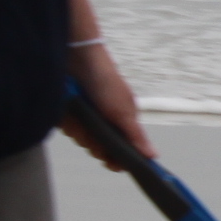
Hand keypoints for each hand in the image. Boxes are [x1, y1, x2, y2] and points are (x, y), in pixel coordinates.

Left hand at [63, 41, 155, 168]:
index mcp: (121, 122)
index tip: (111, 163)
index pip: (120, 150)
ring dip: (78, 128)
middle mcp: (104, 121)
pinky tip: (68, 110)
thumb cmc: (105, 82)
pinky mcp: (68, 110)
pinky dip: (66, 120)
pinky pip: (66, 126)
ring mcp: (85, 115)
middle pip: (97, 147)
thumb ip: (136, 136)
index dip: (115, 159)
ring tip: (79, 114)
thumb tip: (154, 156)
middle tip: (91, 131)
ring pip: (80, 137)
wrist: (76, 58)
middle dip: (93, 142)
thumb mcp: (122, 112)